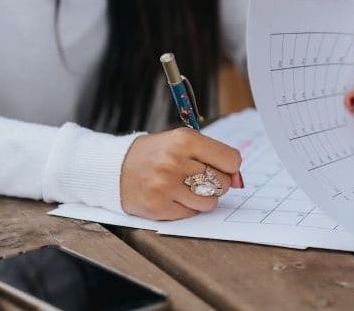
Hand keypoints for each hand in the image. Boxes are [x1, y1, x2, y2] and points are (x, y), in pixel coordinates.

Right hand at [120, 128, 243, 219]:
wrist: (114, 169)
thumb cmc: (154, 154)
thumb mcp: (181, 143)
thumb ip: (212, 156)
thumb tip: (239, 180)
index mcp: (184, 139)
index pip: (231, 160)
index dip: (229, 166)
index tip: (219, 166)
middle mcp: (174, 162)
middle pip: (223, 182)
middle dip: (216, 183)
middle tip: (197, 177)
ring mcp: (165, 186)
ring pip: (210, 202)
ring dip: (202, 198)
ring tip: (184, 188)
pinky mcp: (158, 207)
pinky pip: (191, 214)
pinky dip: (186, 208)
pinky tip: (172, 197)